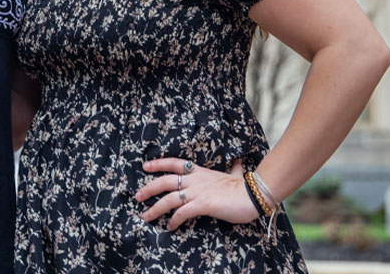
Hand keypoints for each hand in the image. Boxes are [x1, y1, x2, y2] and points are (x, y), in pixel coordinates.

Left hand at [134, 157, 257, 230]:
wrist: (253, 194)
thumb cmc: (244, 186)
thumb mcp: (235, 173)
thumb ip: (233, 168)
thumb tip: (239, 161)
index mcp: (199, 171)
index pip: (174, 162)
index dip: (158, 163)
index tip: (145, 166)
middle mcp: (195, 179)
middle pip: (165, 180)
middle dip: (149, 188)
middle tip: (136, 196)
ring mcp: (197, 192)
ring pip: (169, 198)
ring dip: (155, 208)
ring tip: (145, 216)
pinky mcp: (202, 204)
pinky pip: (182, 213)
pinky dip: (174, 220)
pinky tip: (169, 227)